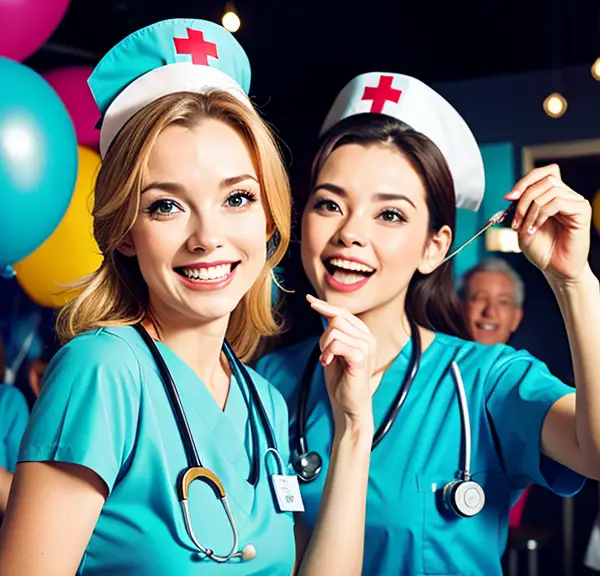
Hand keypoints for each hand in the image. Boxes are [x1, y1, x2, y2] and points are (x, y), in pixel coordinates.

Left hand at [307, 294, 375, 430]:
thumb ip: (335, 333)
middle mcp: (368, 337)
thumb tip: (325, 313)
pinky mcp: (360, 357)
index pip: (342, 312)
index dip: (325, 306)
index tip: (309, 300)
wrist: (349, 405)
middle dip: (323, 336)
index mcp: (363, 334)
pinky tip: (328, 363)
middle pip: (336, 318)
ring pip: (334, 331)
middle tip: (325, 354)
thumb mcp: (336, 351)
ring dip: (324, 347)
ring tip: (328, 361)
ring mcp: (366, 346)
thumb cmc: (342, 380)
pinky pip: (336, 343)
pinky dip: (327, 353)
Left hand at [505, 164, 591, 281]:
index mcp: (552, 196)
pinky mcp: (581, 211)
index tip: (509, 197)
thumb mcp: (522, 225)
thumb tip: (513, 194)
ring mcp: (574, 202)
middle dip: (523, 199)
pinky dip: (541, 214)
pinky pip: (558, 202)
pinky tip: (536, 228)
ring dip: (531, 209)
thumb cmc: (541, 249)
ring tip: (526, 228)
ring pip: (549, 190)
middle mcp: (565, 195)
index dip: (524, 181)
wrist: (555, 269)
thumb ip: (519, 207)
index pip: (542, 173)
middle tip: (516, 221)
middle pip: (543, 180)